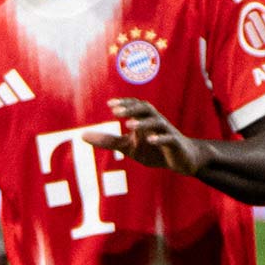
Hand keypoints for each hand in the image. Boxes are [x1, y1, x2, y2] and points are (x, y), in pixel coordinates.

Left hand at [86, 99, 211, 175]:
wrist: (182, 160)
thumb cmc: (153, 150)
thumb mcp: (128, 146)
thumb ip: (107, 140)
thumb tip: (82, 135)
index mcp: (144, 120)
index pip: (135, 106)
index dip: (124, 103)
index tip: (110, 104)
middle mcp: (156, 122)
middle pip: (146, 108)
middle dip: (131, 108)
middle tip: (116, 111)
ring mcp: (167, 132)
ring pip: (157, 122)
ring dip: (143, 122)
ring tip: (129, 125)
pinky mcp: (176, 144)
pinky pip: (169, 139)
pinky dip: (160, 138)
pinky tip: (150, 140)